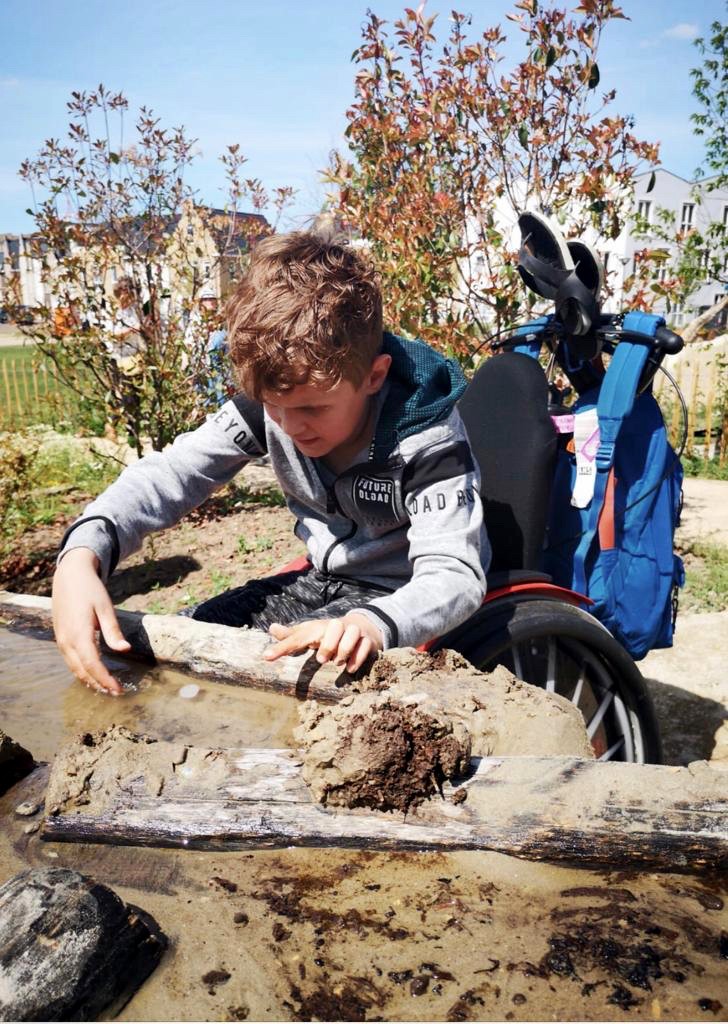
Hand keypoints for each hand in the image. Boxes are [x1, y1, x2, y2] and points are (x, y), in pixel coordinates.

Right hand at [52, 547, 130, 695]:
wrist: (69, 576)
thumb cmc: (90, 590)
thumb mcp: (105, 607)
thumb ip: (113, 630)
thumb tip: (124, 649)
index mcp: (79, 634)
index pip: (93, 665)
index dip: (105, 680)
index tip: (118, 689)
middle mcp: (67, 641)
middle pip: (82, 671)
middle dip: (99, 684)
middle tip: (116, 692)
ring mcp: (61, 640)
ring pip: (74, 668)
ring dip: (90, 680)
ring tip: (106, 688)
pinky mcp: (61, 638)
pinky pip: (70, 661)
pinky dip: (81, 671)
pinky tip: (92, 674)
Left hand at [264, 612, 382, 672]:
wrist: (361, 627)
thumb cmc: (328, 634)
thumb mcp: (309, 634)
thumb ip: (291, 636)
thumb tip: (271, 628)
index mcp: (318, 627)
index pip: (298, 636)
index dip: (283, 646)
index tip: (267, 657)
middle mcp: (337, 626)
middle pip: (334, 626)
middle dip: (328, 644)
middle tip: (322, 660)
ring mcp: (354, 632)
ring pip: (352, 634)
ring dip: (344, 650)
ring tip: (337, 662)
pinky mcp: (367, 641)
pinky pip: (365, 646)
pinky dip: (357, 658)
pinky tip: (349, 669)